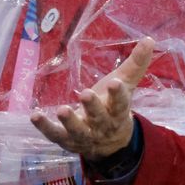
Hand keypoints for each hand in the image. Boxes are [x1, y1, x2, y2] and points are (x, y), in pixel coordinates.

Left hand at [30, 37, 153, 160]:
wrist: (109, 145)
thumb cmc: (114, 108)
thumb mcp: (125, 86)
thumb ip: (135, 65)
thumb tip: (149, 39)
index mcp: (117, 112)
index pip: (120, 104)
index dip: (118, 95)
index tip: (116, 83)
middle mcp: (101, 126)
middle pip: (98, 118)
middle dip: (93, 107)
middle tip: (86, 94)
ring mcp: (83, 135)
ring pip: (77, 130)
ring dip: (69, 121)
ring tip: (62, 110)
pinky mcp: (66, 140)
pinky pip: (54, 135)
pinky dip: (44, 127)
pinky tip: (35, 116)